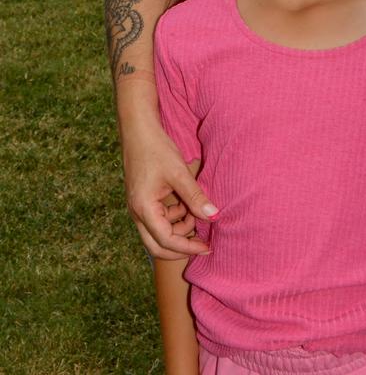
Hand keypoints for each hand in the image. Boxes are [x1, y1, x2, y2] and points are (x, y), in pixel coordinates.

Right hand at [121, 114, 217, 258]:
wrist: (139, 130)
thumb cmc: (156, 149)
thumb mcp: (179, 173)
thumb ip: (195, 196)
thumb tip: (214, 216)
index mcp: (144, 209)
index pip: (166, 241)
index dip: (188, 247)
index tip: (207, 247)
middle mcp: (138, 213)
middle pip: (158, 246)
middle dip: (181, 247)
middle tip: (203, 242)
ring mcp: (139, 207)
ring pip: (159, 232)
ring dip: (180, 228)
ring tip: (197, 211)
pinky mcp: (144, 200)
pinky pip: (159, 219)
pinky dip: (175, 217)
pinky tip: (188, 203)